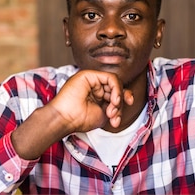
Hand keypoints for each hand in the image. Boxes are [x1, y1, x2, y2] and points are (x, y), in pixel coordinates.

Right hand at [11, 70, 133, 159]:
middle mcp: (94, 86)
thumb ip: (116, 105)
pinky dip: (115, 89)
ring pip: (114, 82)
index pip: (116, 92)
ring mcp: (91, 80)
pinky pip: (110, 77)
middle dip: (120, 102)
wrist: (66, 119)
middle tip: (114, 116)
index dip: (124, 97)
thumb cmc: (81, 120)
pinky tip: (113, 100)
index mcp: (97, 95)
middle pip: (116, 88)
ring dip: (117, 97)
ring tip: (112, 110)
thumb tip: (128, 97)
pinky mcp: (88, 75)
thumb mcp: (105, 113)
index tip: (128, 106)